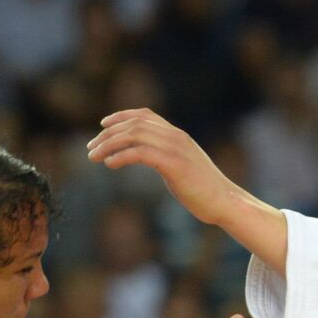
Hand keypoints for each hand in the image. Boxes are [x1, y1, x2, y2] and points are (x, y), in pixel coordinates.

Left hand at [88, 109, 241, 226]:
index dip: (121, 116)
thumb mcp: (183, 168)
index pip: (145, 116)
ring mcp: (175, 148)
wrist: (225, 202)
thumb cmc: (205, 191)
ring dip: (109, 144)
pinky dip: (121, 156)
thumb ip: (167, 159)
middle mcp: (175, 137)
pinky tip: (110, 164)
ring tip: (94, 156)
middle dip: (108, 134)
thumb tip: (153, 160)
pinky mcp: (173, 164)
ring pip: (134, 136)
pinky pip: (140, 153)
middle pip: (134, 124)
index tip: (103, 125)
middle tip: (91, 148)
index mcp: (178, 136)